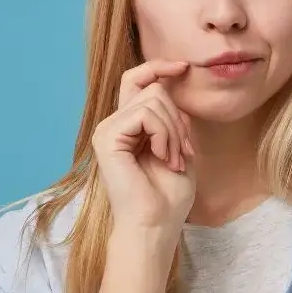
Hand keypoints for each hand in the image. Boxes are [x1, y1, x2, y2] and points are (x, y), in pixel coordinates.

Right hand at [92, 60, 196, 234]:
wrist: (155, 225)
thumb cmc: (168, 197)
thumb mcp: (179, 148)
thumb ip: (173, 120)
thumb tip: (170, 88)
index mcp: (127, 127)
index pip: (138, 81)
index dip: (158, 68)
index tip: (184, 67)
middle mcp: (113, 125)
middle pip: (153, 89)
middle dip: (178, 118)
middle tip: (183, 152)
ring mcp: (107, 131)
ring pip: (153, 100)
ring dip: (174, 131)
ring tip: (173, 160)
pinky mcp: (107, 138)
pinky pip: (145, 114)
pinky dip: (163, 134)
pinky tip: (164, 157)